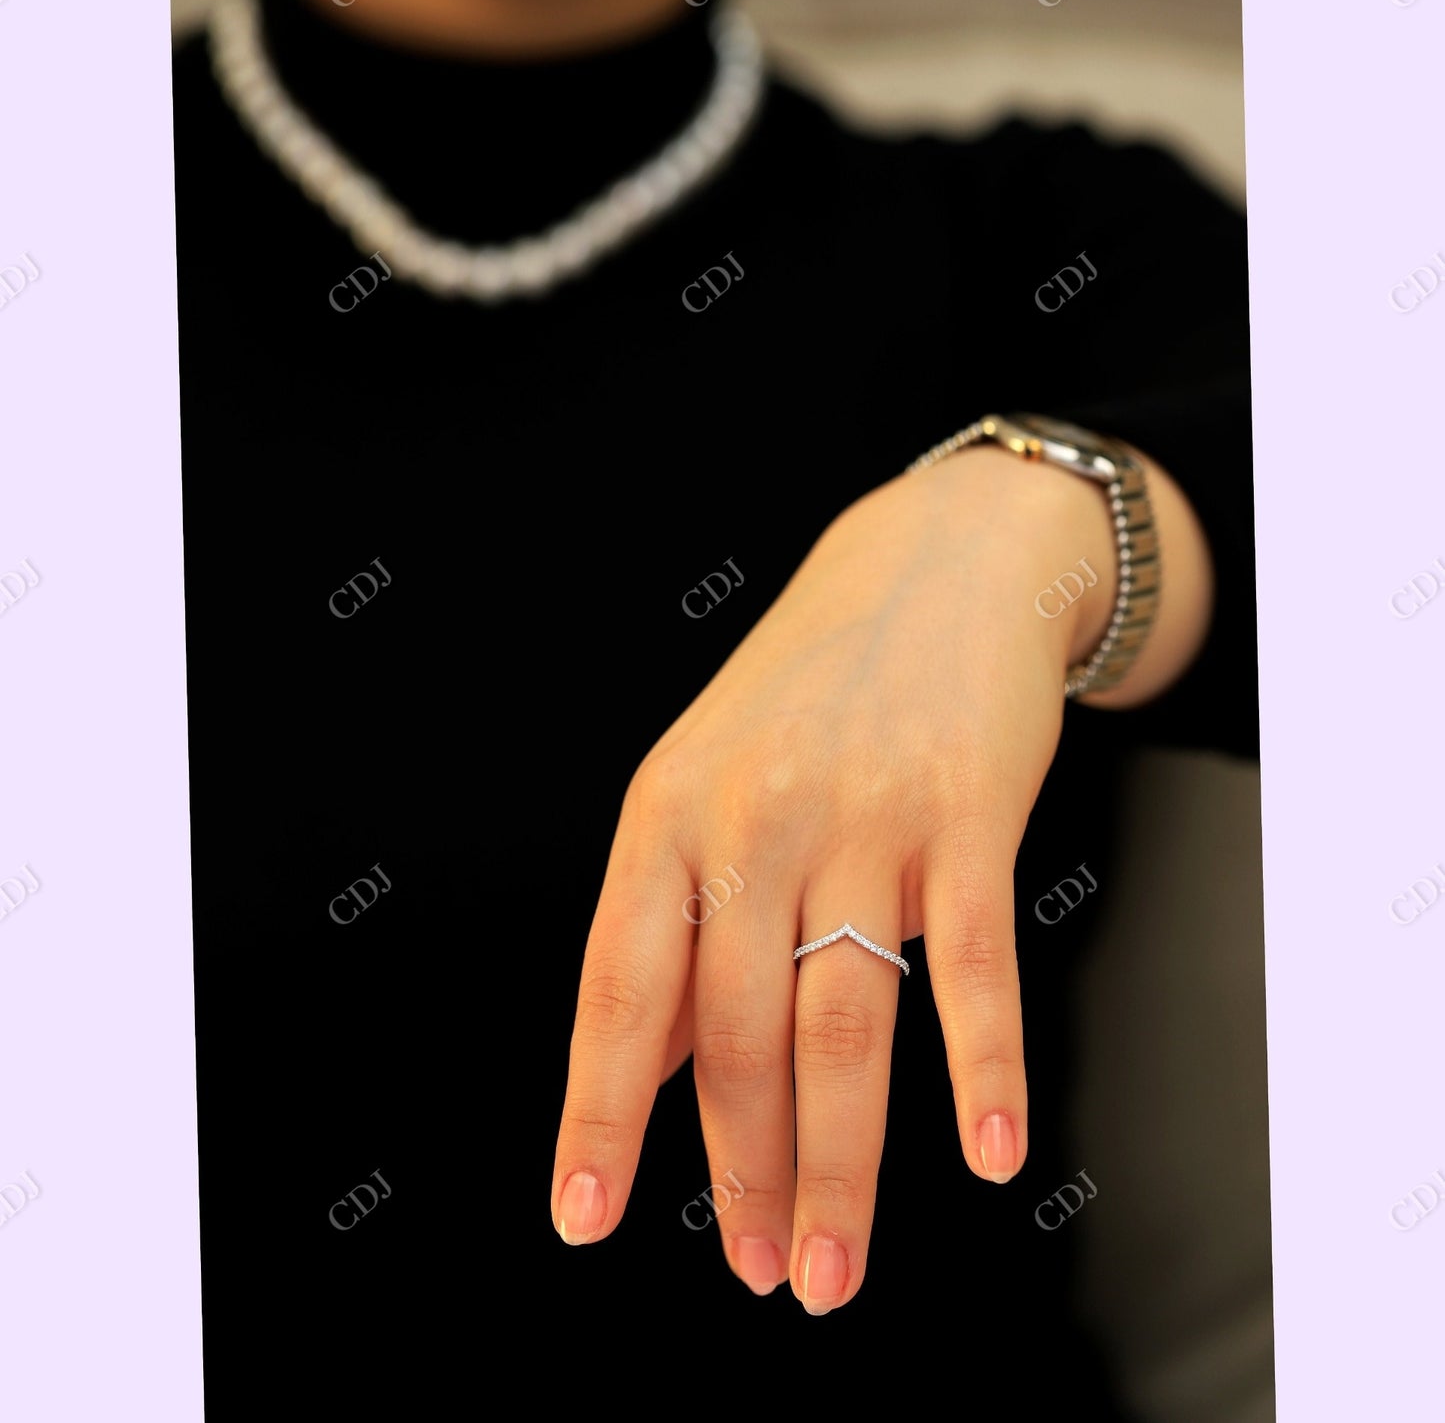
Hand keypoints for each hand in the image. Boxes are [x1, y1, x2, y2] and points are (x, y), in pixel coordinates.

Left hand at [551, 441, 1209, 1311]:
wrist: (933, 568)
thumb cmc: (810, 694)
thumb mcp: (706, 785)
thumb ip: (683, 924)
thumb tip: (661, 1074)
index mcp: (667, 817)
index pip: (618, 991)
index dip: (599, 1114)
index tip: (585, 1221)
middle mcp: (750, 820)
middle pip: (739, 1033)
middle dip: (743, 1174)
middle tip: (760, 1277)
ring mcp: (860, 815)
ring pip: (842, 1020)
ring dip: (838, 1164)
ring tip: (829, 1268)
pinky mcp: (965, 812)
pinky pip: (973, 961)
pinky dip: (983, 1066)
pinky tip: (990, 1155)